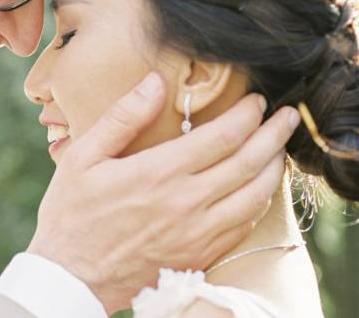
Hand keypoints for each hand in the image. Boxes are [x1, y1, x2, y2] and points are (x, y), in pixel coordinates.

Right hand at [26, 72, 300, 313]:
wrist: (71, 276)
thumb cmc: (72, 211)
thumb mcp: (83, 156)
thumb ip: (123, 117)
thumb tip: (156, 82)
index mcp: (159, 173)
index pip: (222, 137)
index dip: (247, 114)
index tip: (257, 100)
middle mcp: (186, 204)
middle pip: (249, 164)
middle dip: (274, 135)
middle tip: (288, 116)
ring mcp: (197, 234)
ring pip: (254, 197)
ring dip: (274, 169)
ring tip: (281, 148)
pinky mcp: (199, 256)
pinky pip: (243, 227)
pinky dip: (259, 203)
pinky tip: (260, 189)